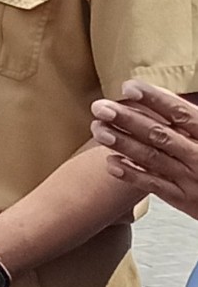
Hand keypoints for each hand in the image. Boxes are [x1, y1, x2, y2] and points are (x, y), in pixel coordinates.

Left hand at [92, 80, 197, 215]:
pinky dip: (131, 174)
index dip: (154, 99)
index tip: (128, 87)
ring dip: (123, 143)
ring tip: (98, 130)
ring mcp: (191, 178)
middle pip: (160, 134)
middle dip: (127, 119)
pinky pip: (153, 185)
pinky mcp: (183, 199)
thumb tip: (159, 94)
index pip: (180, 113)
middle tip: (99, 108)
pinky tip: (110, 162)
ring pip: (152, 158)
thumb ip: (187, 117)